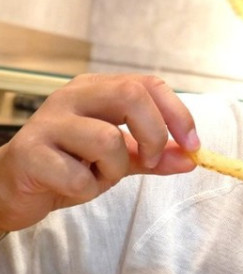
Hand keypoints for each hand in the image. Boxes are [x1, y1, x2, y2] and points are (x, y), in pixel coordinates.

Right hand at [0, 73, 199, 230]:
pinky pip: (79, 176)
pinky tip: (71, 185)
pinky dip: (87, 189)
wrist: (15, 186)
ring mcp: (49, 122)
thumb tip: (191, 158)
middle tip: (149, 161)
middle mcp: (73, 97)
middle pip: (132, 95)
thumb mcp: (119, 159)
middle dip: (154, 135)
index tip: (194, 146)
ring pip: (108, 139)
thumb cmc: (68, 165)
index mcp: (97, 90)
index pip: (149, 84)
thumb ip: (154, 157)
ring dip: (114, 169)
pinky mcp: (30, 152)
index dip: (178, 115)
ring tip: (98, 175)